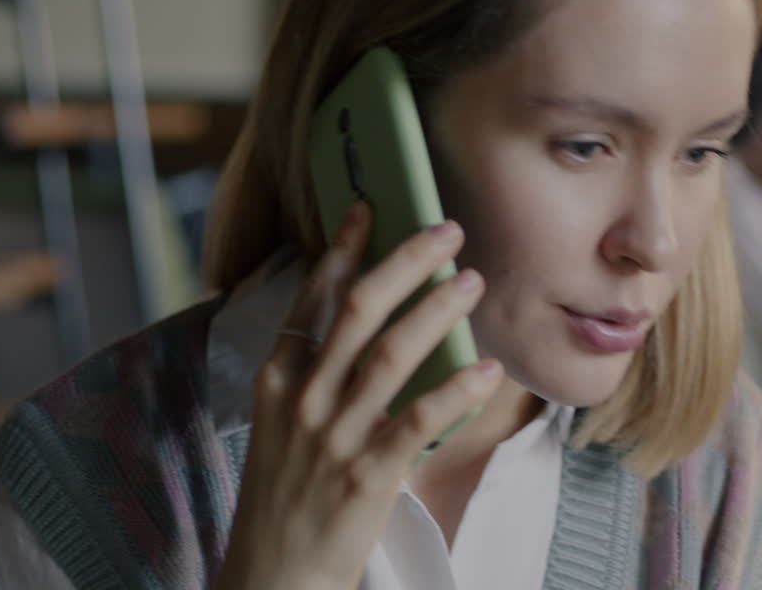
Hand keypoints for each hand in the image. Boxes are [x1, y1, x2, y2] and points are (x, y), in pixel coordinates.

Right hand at [215, 203, 501, 589]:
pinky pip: (421, 419)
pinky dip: (457, 389)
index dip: (342, 249)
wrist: (273, 574)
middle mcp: (303, 398)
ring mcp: (334, 436)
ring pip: (393, 353)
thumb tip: (368, 322)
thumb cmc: (287, 494)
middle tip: (447, 231)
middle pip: (359, 310)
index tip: (369, 208)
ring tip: (472, 282)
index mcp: (278, 379)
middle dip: (406, 262)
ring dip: (438, 310)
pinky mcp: (368, 474)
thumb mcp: (283, 425)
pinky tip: (488, 369)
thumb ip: (317, 374)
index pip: (312, 298)